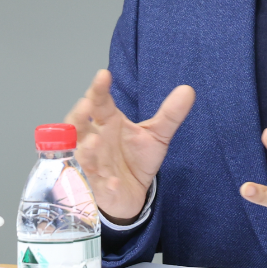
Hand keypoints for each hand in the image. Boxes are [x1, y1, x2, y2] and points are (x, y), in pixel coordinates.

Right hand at [64, 69, 195, 222]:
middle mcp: (95, 141)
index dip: (99, 89)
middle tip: (85, 104)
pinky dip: (104, 184)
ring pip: (82, 156)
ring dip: (86, 149)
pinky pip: (98, 186)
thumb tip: (188, 90)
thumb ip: (170, 114)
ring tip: (94, 141)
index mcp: (107, 123)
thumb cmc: (136, 159)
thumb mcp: (157, 135)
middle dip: (78, 116)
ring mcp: (94, 165)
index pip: (99, 102)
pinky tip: (112, 182)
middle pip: (79, 126)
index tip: (103, 75)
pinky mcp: (99, 189)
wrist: (132, 193)